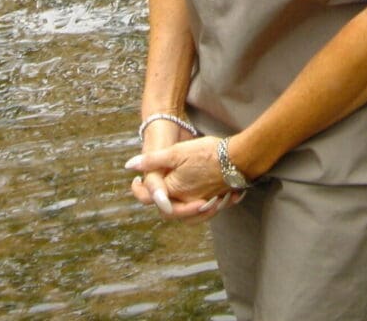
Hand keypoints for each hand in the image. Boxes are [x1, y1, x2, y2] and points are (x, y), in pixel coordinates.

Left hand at [126, 135, 243, 222]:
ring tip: (174, 194)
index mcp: (174, 191)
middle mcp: (187, 202)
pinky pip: (203, 210)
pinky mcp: (216, 202)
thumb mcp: (175, 152)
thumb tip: (129, 166)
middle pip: (169, 211)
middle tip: (155, 190)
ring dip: (179, 208)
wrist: (238, 158)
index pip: (150, 199)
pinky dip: (197, 207)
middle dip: (162, 202)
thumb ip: (151, 160)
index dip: (140, 191)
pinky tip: (197, 194)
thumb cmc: (206, 153)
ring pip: (186, 214)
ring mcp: (202, 204)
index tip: (136, 182)